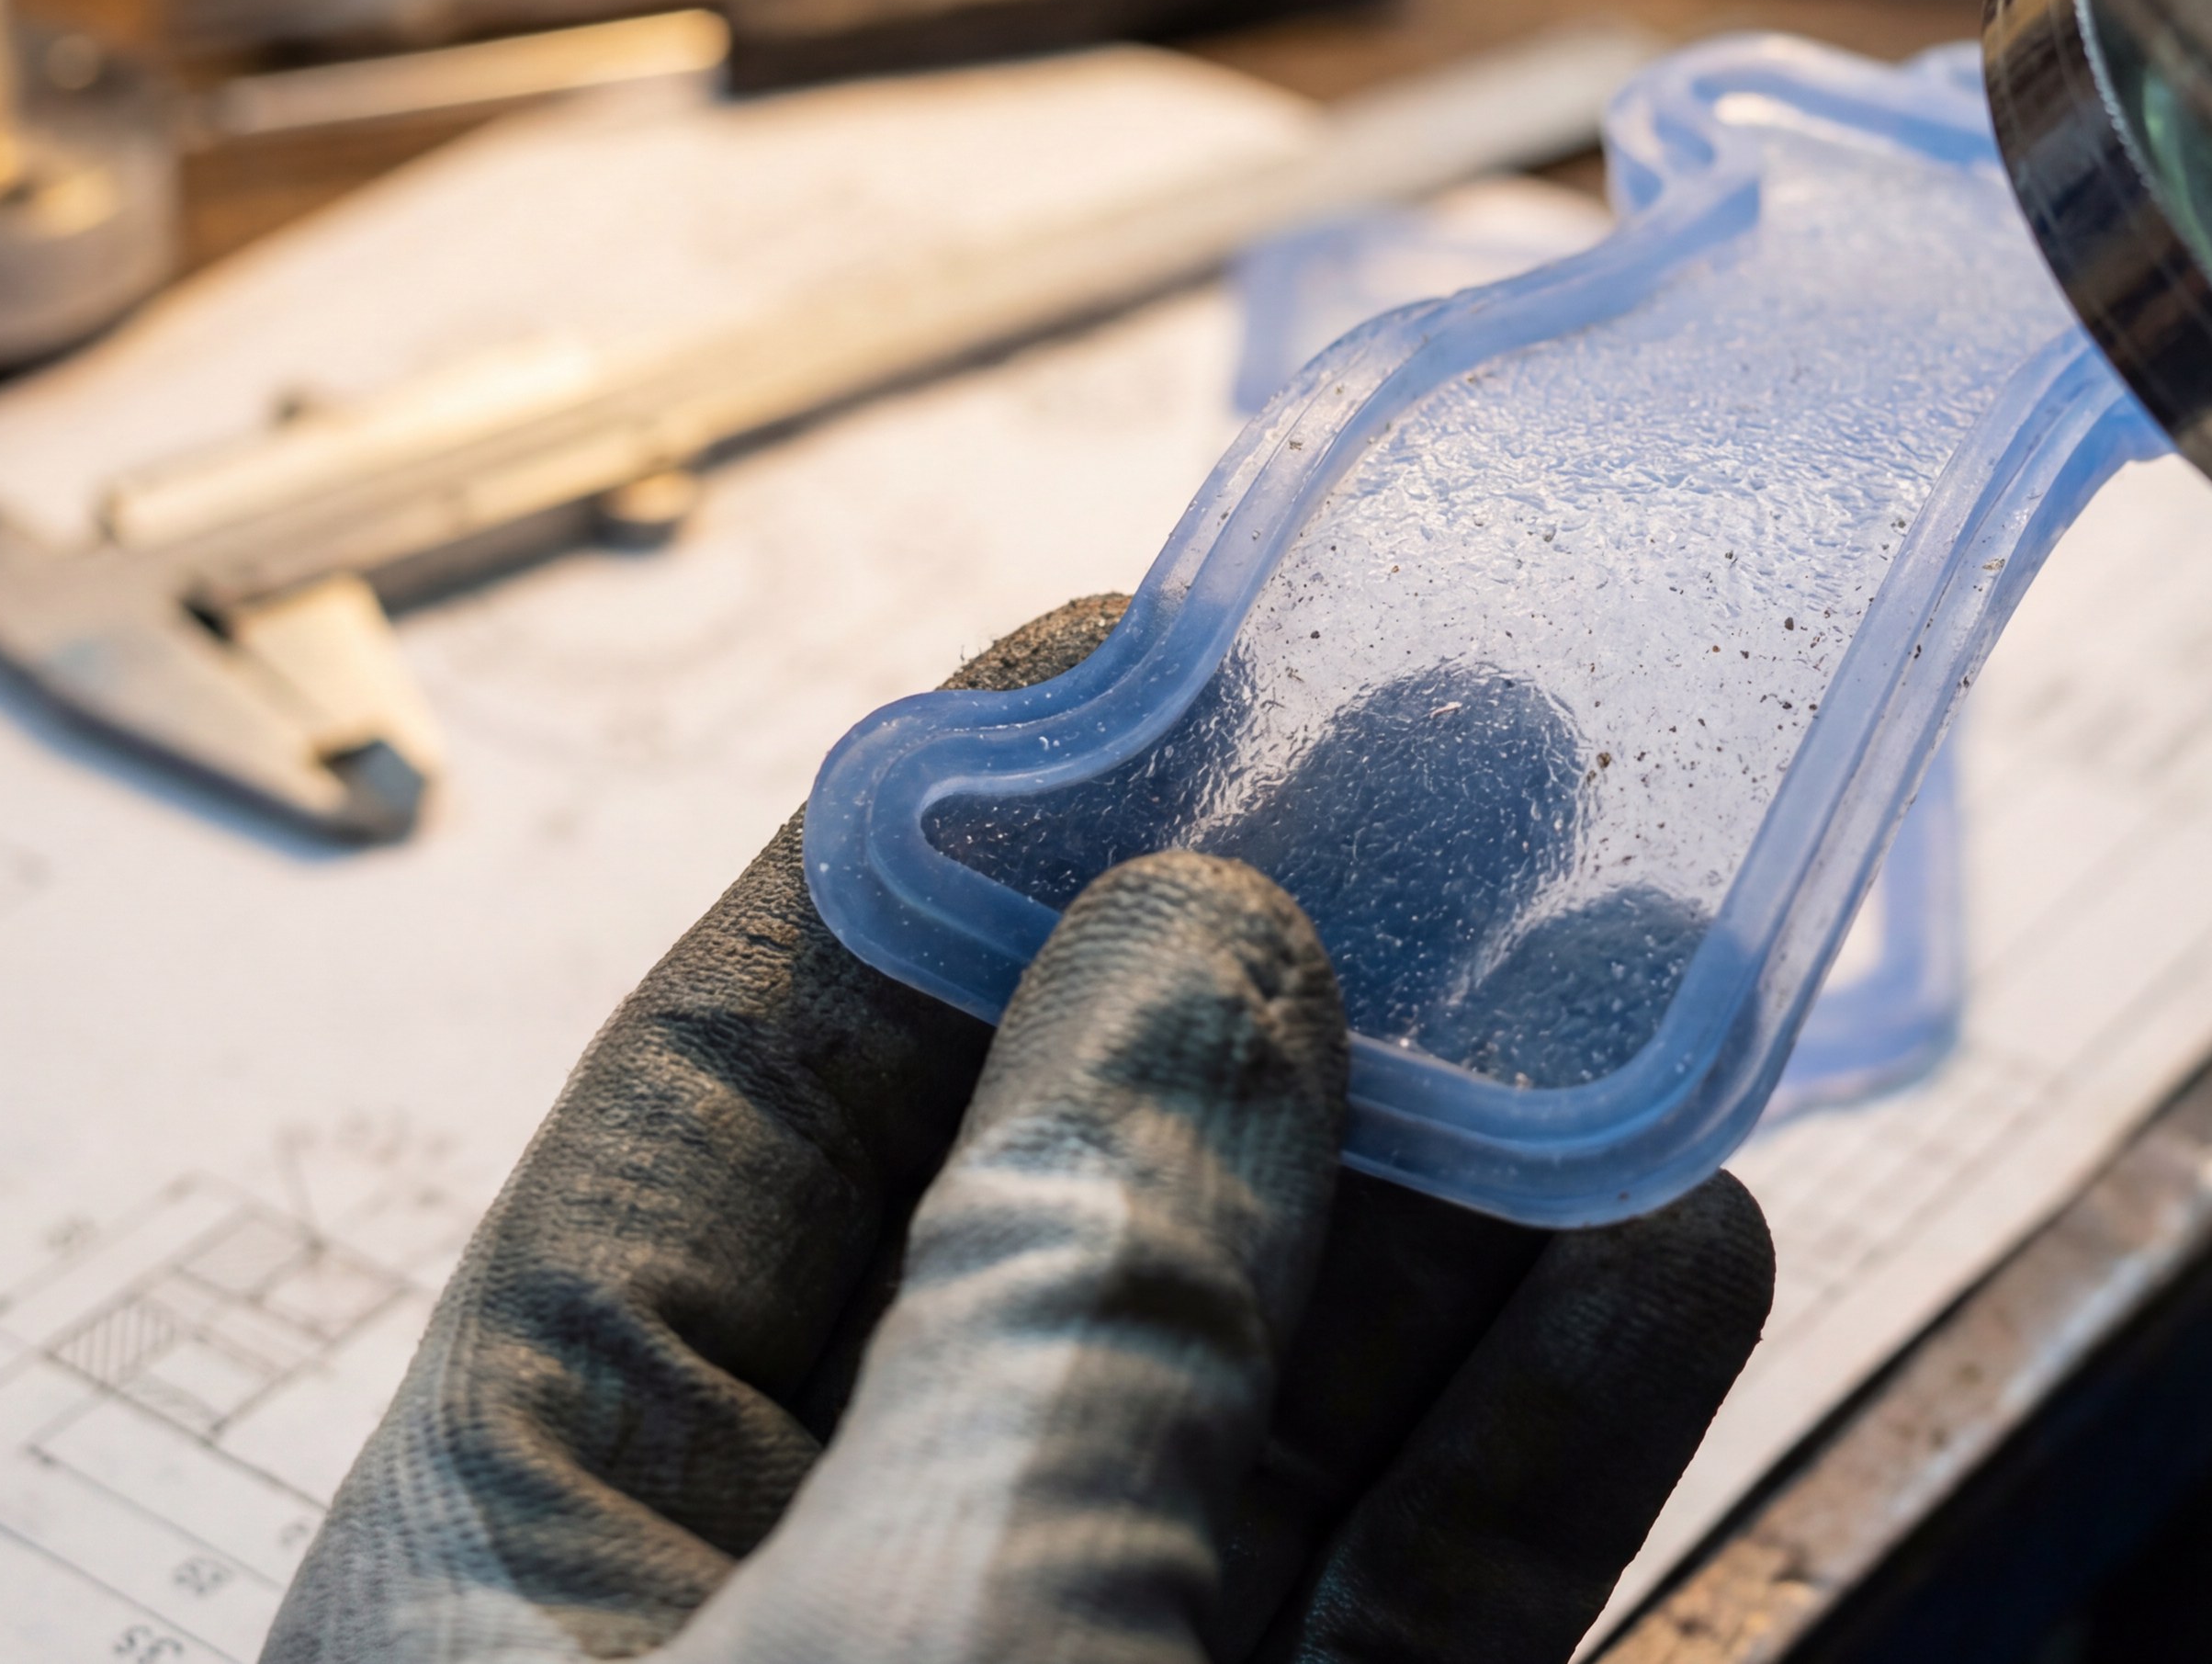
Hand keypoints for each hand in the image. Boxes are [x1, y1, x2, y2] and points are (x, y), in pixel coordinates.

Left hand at [265, 596, 1776, 1662]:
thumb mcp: (927, 1640)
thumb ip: (1070, 1280)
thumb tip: (1194, 929)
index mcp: (538, 1561)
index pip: (729, 1104)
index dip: (939, 850)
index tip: (1143, 646)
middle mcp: (787, 1624)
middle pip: (1041, 1222)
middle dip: (1271, 990)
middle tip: (1484, 761)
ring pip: (1259, 1415)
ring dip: (1469, 1201)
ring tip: (1644, 964)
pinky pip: (1401, 1609)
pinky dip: (1545, 1445)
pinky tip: (1674, 1258)